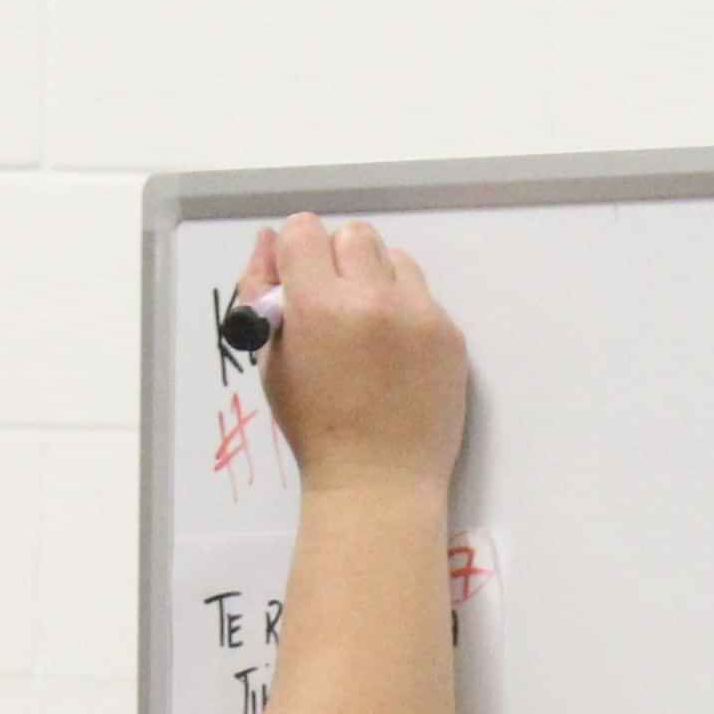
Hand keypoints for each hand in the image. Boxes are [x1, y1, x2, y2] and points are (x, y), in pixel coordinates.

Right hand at [243, 213, 465, 501]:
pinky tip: (395, 353)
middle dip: (338, 260)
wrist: (379, 481)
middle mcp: (373, 299)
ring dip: (377, 279)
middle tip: (334, 303)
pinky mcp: (451, 334)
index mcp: (320, 305)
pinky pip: (424, 296)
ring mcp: (420, 315)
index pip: (305, 231)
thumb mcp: (271, 362)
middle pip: (355, 235)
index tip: (300, 280)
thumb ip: (263, 294)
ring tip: (368, 328)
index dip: (297, 253)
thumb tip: (270, 242)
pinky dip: (406, 312)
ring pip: (396, 258)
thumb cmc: (314, 428)